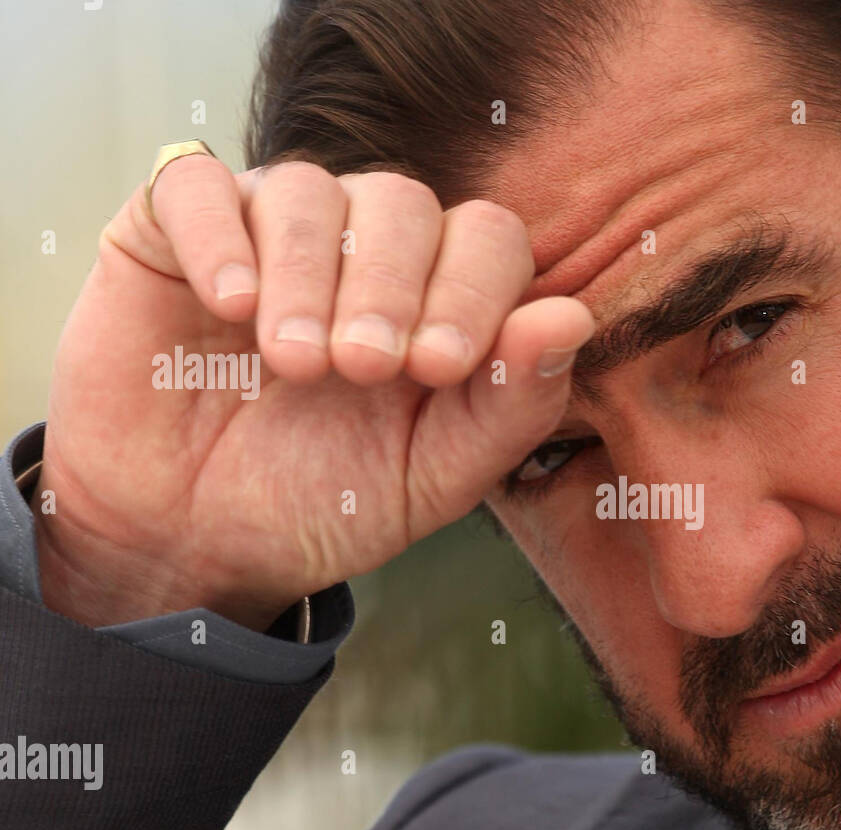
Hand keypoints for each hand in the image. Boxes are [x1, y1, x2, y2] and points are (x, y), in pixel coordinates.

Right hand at [35, 156, 591, 631]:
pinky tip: (230, 306)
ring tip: (296, 364)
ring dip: (309, 274)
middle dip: (392, 287)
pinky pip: (198, 185)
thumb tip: (573, 318)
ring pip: (308, 190)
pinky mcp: (173, 230)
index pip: (487, 239)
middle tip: (362, 368)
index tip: (437, 366)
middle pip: (405, 202)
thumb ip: (510, 406)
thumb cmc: (325, 505)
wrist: (195, 539)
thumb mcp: (432, 477)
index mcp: (439, 300)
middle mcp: (363, 250)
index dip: (474, 290)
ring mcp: (269, 232)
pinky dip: (220, 236)